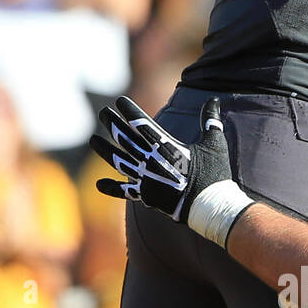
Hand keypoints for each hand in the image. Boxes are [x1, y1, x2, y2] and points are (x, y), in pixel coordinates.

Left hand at [92, 95, 232, 221]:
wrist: (210, 206)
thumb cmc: (214, 174)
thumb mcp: (214, 144)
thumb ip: (210, 121)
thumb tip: (215, 101)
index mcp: (165, 145)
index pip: (141, 123)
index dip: (129, 111)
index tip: (120, 101)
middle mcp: (150, 160)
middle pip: (124, 138)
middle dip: (112, 123)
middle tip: (103, 113)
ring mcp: (145, 178)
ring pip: (118, 161)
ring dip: (104, 150)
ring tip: (93, 140)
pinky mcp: (146, 195)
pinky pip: (125, 191)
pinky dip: (112, 188)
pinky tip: (99, 184)